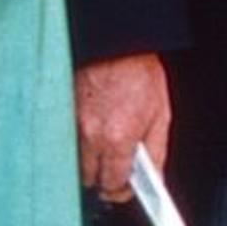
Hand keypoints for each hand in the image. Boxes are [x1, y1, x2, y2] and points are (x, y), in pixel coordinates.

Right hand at [75, 53, 170, 203]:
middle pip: (91, 178)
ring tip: (108, 138)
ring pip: (77, 159)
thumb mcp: (161, 112)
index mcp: (118, 137)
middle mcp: (92, 133)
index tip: (127, 185)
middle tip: (118, 163)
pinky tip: (97, 120)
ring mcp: (74, 122)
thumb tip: (154, 176)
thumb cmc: (139, 70)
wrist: (117, 39)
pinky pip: (69, 138)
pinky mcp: (64, 110)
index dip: (122, 188)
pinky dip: (81, 138)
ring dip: (91, 157)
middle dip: (105, 175)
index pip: (113, 184)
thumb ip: (157, 150)